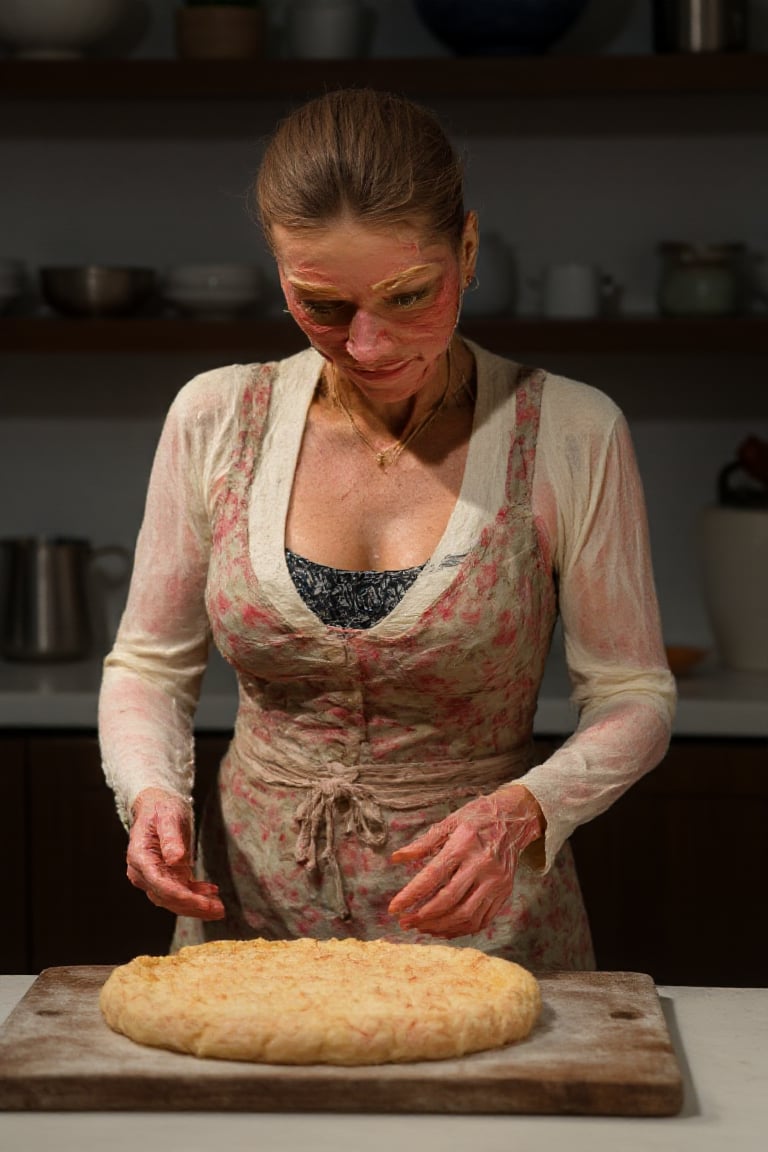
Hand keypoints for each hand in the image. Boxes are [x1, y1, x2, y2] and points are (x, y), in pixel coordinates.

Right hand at [126, 787, 224, 920]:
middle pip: (166, 897)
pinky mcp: (163, 877)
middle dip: (193, 906)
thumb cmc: (162, 808)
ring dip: (196, 905)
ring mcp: (152, 876)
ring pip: (173, 899)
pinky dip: (195, 895)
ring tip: (219, 907)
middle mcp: (141, 871)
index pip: (159, 884)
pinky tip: (211, 892)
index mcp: (139, 856)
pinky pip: (178, 891)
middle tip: (218, 910)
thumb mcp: (168, 816)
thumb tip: (175, 859)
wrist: (158, 806)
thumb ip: (171, 837)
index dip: (182, 895)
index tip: (203, 901)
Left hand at [388, 785, 543, 937]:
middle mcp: (482, 865)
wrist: (514, 819)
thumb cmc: (476, 818)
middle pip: (449, 901)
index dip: (410, 895)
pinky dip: (460, 930)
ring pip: (466, 916)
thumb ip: (422, 844)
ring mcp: (496, 881)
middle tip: (404, 922)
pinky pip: (481, 920)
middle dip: (422, 916)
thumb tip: (395, 859)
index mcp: (464, 844)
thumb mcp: (449, 822)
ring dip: (440, 927)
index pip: (433, 876)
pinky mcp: (504, 893)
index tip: (393, 909)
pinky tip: (443, 928)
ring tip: (420, 927)